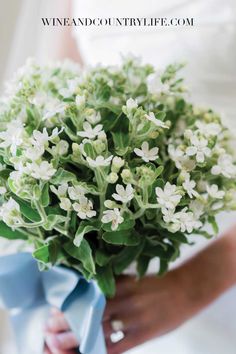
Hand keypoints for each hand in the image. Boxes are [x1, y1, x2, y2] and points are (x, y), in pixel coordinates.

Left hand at [44, 225, 235, 353]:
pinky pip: (117, 347)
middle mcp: (124, 299)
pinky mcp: (144, 334)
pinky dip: (100, 352)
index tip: (53, 309)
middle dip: (66, 322)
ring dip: (75, 340)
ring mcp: (134, 317)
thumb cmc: (156, 283)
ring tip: (56, 344)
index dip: (69, 303)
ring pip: (98, 332)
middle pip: (89, 313)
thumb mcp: (132, 278)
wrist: (186, 288)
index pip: (88, 295)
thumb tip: (87, 292)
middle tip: (48, 329)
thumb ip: (112, 285)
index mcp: (121, 283)